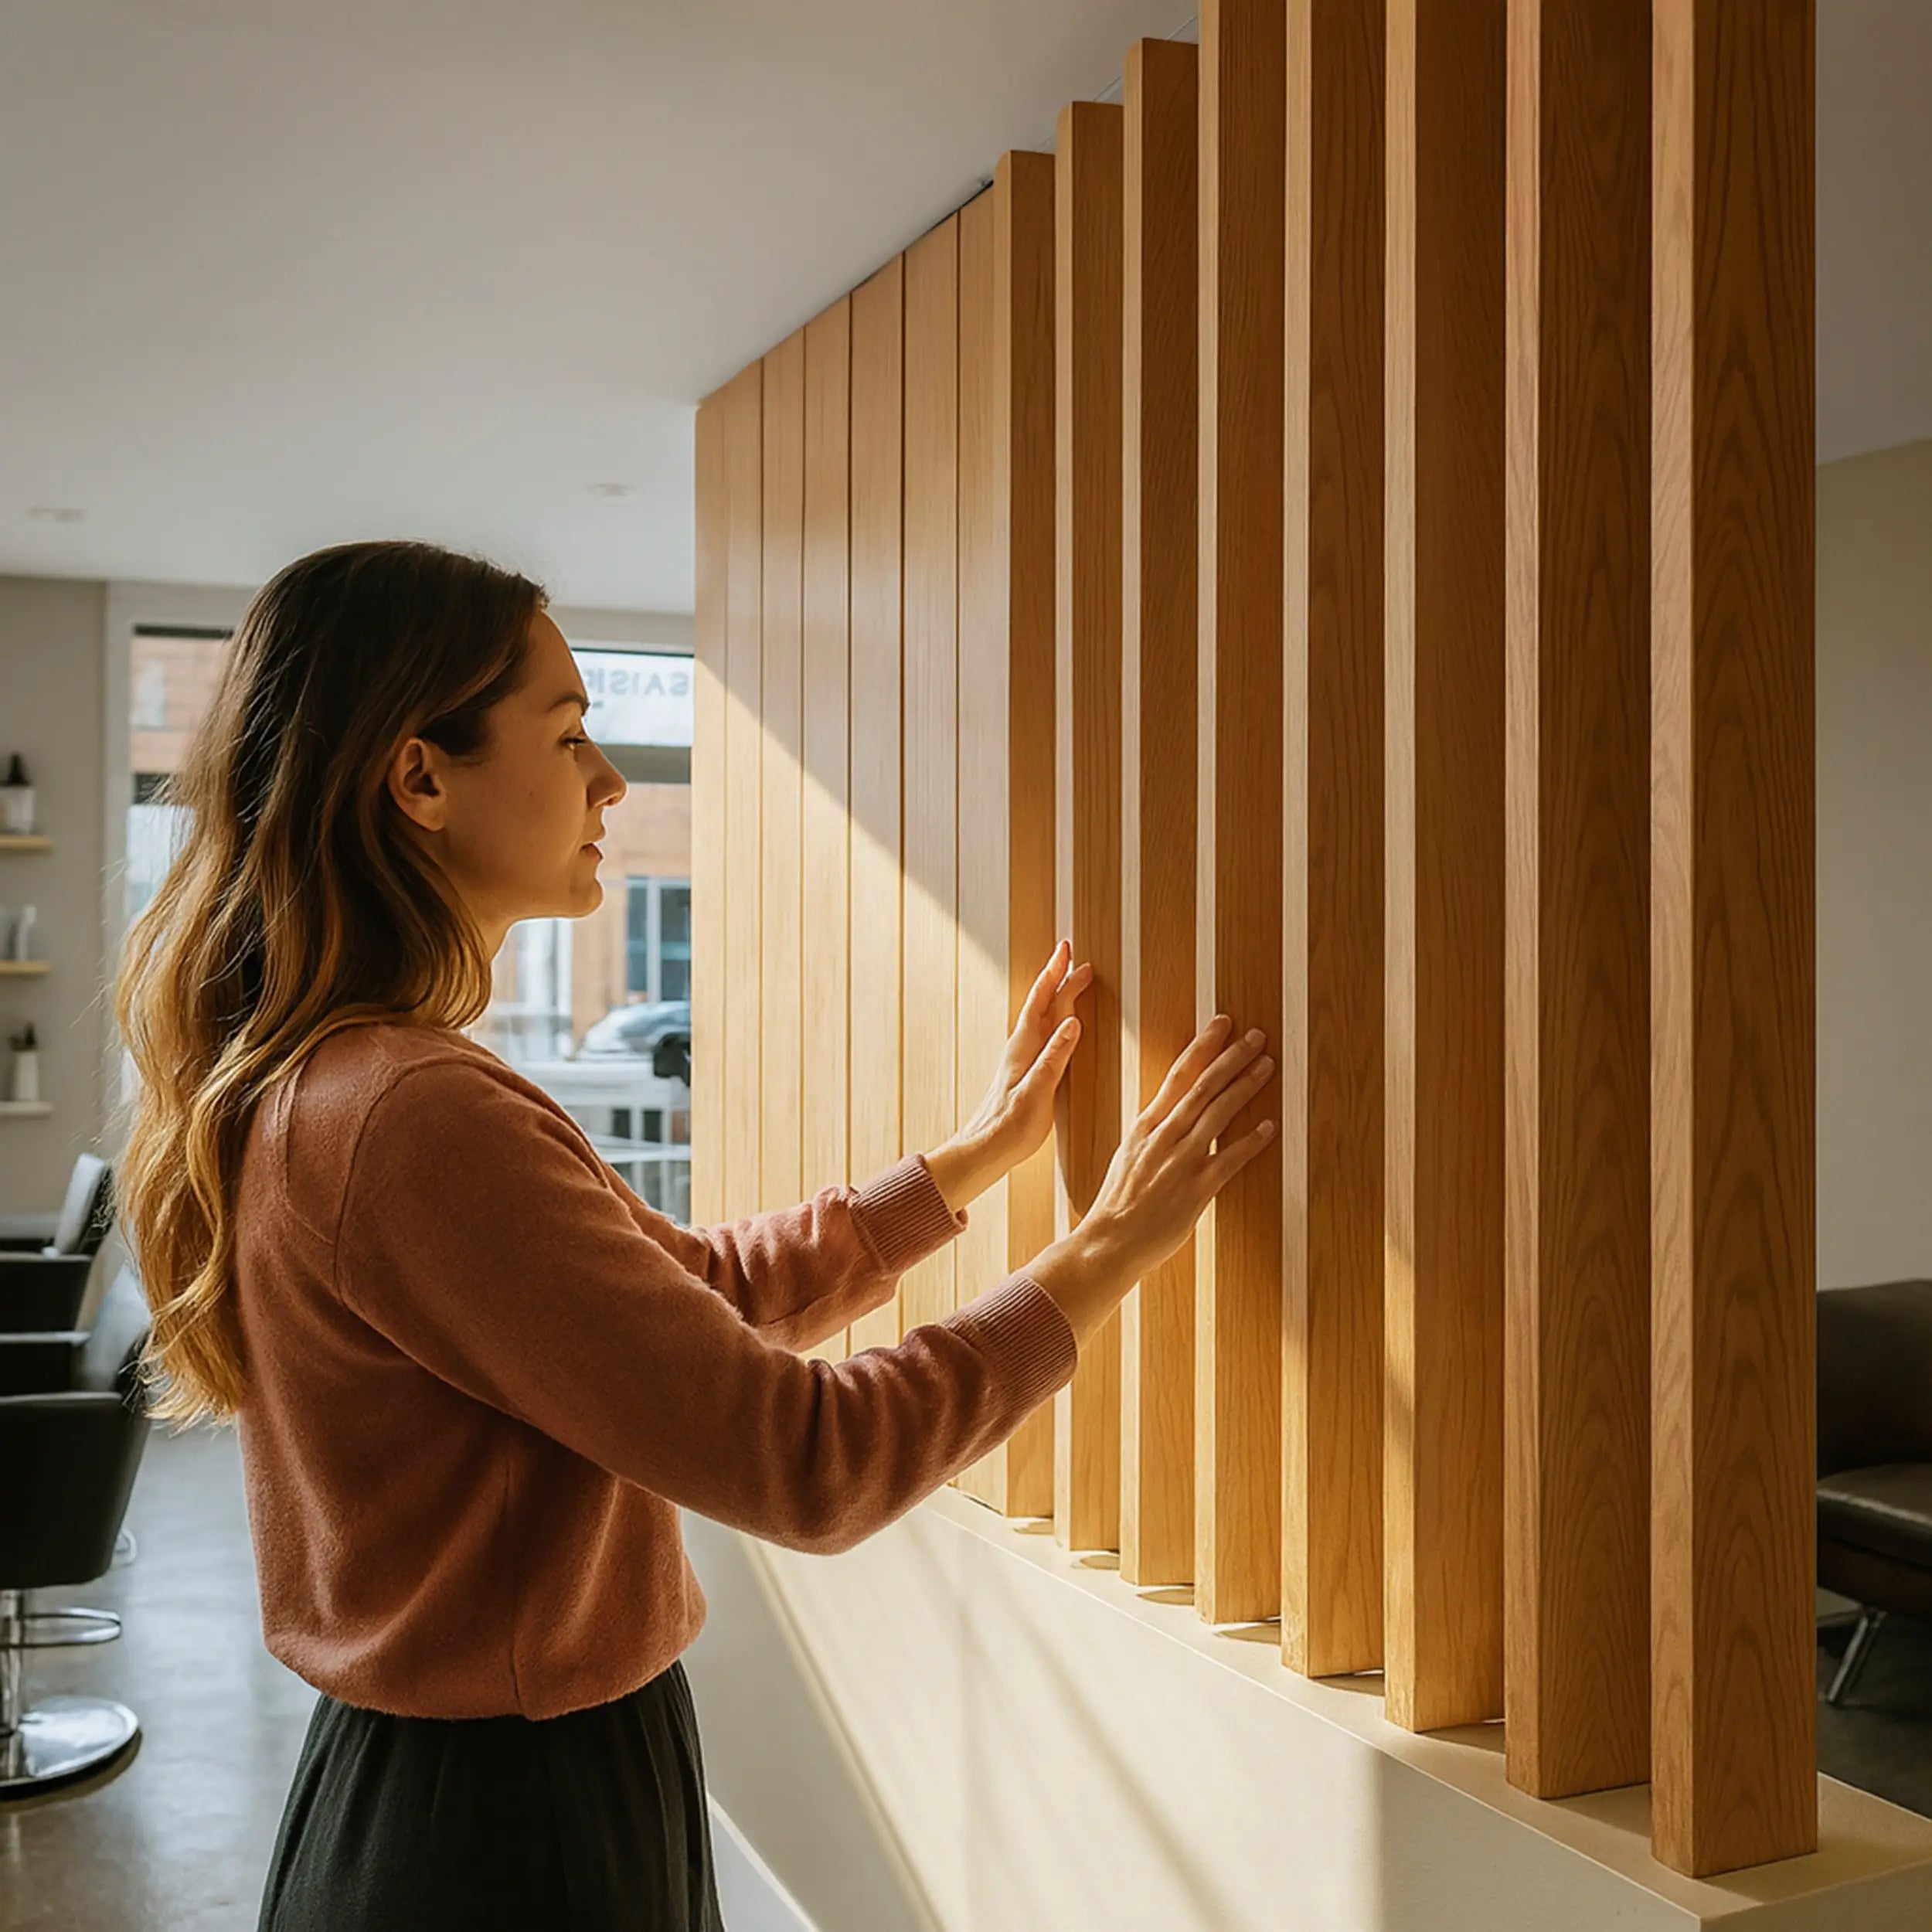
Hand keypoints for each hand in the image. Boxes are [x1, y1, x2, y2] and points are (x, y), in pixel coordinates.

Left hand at [924, 940, 1092, 1214]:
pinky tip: (1056, 1023)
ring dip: (1055, 994)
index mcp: (1024, 1048)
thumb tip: (1073, 1021)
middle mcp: (1021, 1048)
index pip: (1043, 1001)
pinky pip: (1041, 1033)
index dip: (1056, 975)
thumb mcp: (1037, 1093)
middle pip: (1042, 1003)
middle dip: (1058, 976)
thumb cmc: (1009, 1128)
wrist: (984, 1151)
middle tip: (1073, 955)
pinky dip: (1053, 1018)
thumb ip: (1055, 1057)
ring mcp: (1021, 1059)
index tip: (1069, 951)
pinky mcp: (1024, 1072)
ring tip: (1067, 978)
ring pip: (1041, 1016)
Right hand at [1080, 1014, 1275, 1287]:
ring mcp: (1179, 1161)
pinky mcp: (1195, 1189)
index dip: (1202, 1047)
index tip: (1221, 1024)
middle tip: (1256, 1035)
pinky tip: (1269, 1126)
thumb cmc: (1119, 1202)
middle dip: (1231, 1057)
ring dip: (1244, 1087)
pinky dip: (1250, 1141)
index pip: (1178, 1075)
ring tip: (1267, 1065)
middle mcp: (1163, 1137)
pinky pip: (1228, 1159)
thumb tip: (1175, 1114)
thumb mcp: (1130, 1154)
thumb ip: (1155, 1133)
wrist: (1108, 1241)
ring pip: (1217, 1114)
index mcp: (1146, 1125)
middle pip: (1202, 1087)